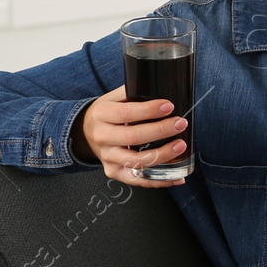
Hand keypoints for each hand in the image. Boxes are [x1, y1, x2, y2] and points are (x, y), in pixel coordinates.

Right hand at [74, 85, 189, 188]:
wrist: (85, 133)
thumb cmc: (107, 114)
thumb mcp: (113, 98)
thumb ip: (132, 92)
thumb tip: (160, 85)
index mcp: (102, 114)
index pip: (127, 112)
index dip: (149, 110)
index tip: (169, 106)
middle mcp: (102, 137)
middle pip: (134, 137)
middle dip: (161, 130)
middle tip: (180, 123)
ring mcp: (108, 157)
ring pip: (137, 161)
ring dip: (163, 155)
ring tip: (180, 146)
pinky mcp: (114, 172)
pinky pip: (138, 180)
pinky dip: (160, 181)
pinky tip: (178, 177)